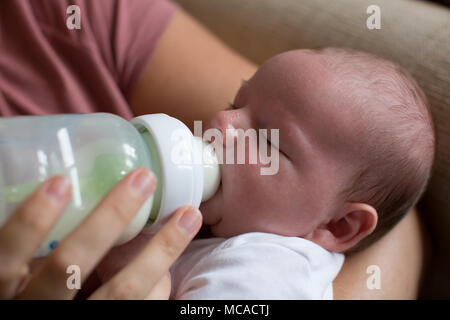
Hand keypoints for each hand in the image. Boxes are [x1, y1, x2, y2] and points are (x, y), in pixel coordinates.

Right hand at [0, 167, 201, 298]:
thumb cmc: (33, 297)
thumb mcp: (17, 280)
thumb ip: (34, 252)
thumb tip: (64, 199)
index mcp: (6, 290)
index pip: (8, 254)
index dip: (33, 220)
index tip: (61, 182)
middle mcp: (39, 308)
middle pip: (72, 265)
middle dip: (109, 218)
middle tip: (143, 179)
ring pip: (123, 291)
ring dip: (160, 251)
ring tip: (188, 216)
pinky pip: (142, 308)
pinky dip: (160, 283)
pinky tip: (172, 259)